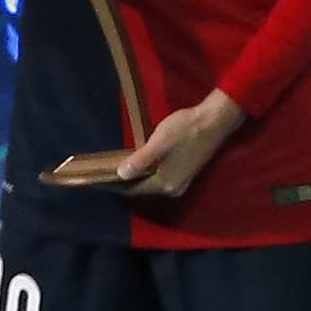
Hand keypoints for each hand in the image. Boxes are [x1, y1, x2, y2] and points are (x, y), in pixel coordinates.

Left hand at [114, 89, 245, 196]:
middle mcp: (173, 188)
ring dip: (134, 178)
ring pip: (150, 183)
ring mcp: (181, 181)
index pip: (134, 190)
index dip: (114, 186)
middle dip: (123, 183)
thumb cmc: (185, 130)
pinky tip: (137, 164)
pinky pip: (158, 178)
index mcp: (166, 184)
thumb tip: (121, 175)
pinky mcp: (185, 173)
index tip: (96, 180)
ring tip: (115, 169)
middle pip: (142, 189)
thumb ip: (140, 160)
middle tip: (102, 174)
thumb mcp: (159, 143)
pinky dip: (145, 174)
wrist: (214, 120)